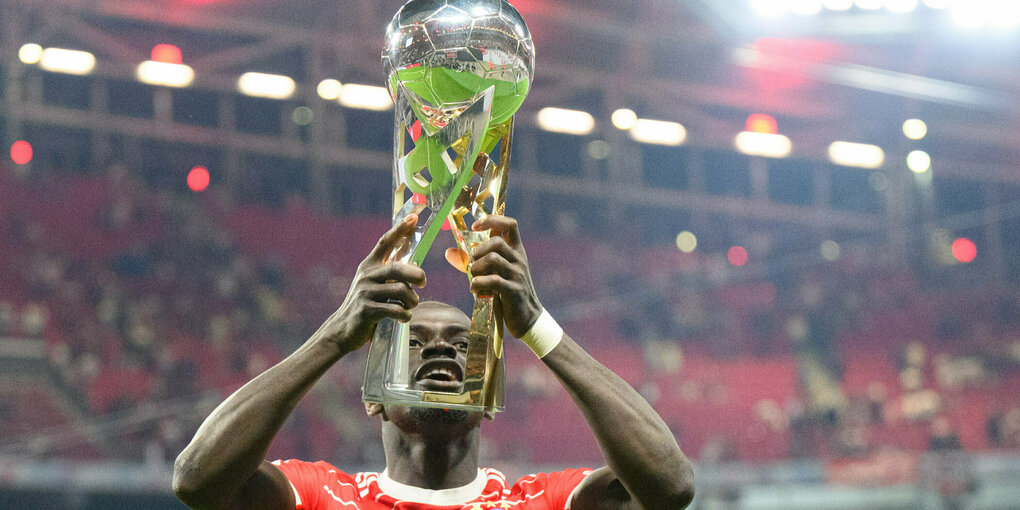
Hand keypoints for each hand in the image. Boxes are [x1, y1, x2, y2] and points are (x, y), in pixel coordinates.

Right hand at [312, 215, 426, 354]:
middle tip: (423, 282)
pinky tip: (404, 317)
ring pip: (400, 290)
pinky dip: (404, 314)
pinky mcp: (367, 310)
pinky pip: (394, 309)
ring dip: (412, 300)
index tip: (413, 217)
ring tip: (411, 305)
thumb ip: (389, 275)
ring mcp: (365, 293)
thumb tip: (416, 269)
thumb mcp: (374, 285)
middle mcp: (366, 276)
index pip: (384, 243)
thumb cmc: (366, 306)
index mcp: (369, 266)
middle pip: (397, 268)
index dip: (399, 230)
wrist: (343, 329)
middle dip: (415, 274)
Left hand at [464, 215, 542, 338]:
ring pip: (493, 259)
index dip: (492, 220)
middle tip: (473, 264)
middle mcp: (519, 260)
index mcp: (516, 251)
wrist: (528, 318)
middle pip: (496, 242)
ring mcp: (518, 275)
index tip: (476, 226)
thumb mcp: (495, 273)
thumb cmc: (507, 293)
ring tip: (475, 278)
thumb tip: (449, 252)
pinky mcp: (513, 290)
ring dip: (476, 268)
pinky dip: (478, 283)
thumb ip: (477, 261)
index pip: (510, 224)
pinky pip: (492, 280)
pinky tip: (475, 289)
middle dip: (478, 251)